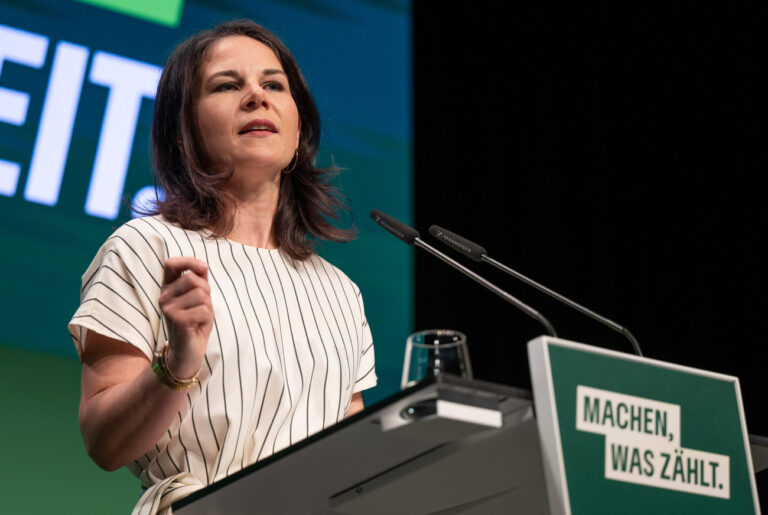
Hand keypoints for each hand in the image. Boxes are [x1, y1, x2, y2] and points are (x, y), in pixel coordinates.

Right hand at [158, 257, 212, 378]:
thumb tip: (203, 265)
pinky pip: (204, 309)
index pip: (171, 264)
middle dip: (206, 291)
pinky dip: (207, 318)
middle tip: (202, 307)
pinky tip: (197, 326)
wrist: (188, 352)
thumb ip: (200, 280)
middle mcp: (164, 296)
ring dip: (207, 306)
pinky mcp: (176, 319)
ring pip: (201, 294)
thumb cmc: (195, 322)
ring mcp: (168, 308)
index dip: (189, 261)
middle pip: (192, 278)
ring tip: (199, 317)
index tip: (204, 267)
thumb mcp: (199, 298)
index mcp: (167, 288)